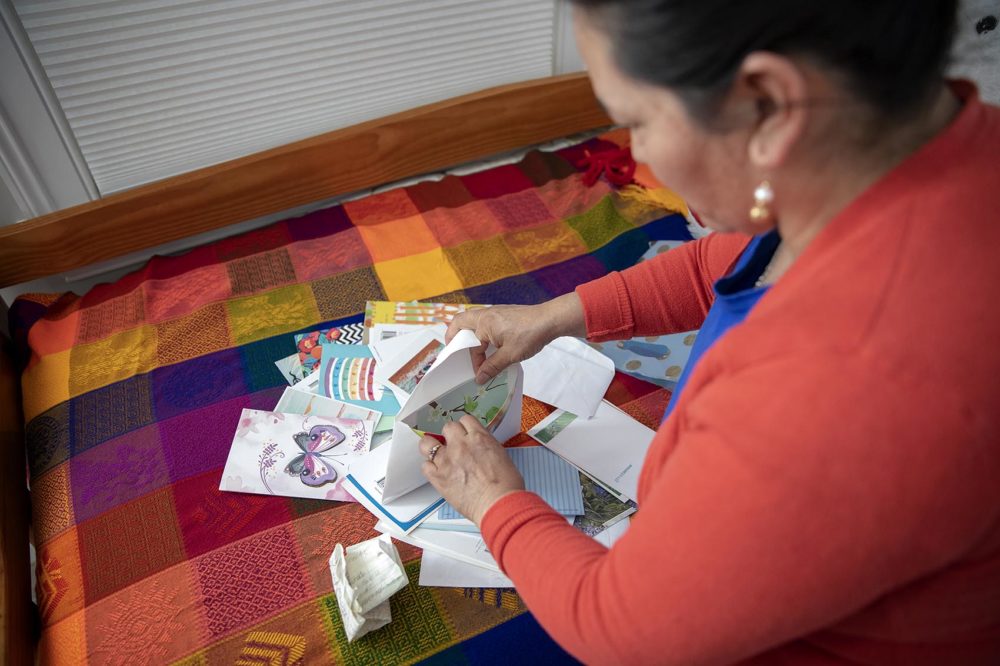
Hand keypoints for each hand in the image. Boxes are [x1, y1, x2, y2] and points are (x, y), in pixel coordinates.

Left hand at [419, 416, 524, 524]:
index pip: (466, 420)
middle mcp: (460, 445)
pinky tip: (437, 472)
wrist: (498, 504)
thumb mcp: (502, 456)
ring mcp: (447, 460)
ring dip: (432, 446)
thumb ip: (487, 448)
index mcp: (480, 438)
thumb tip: (481, 451)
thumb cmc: (506, 485)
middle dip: (451, 435)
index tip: (465, 433)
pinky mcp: (438, 478)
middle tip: (454, 444)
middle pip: (448, 427)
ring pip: (427, 443)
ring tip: (436, 453)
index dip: (466, 427)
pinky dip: (430, 468)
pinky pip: (425, 466)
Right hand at [448, 292, 586, 383]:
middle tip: (457, 352)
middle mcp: (486, 314)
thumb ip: (492, 367)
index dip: (474, 361)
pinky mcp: (504, 314)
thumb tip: (479, 378)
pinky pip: (486, 322)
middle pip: (461, 322)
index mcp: (484, 323)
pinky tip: (493, 345)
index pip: (471, 345)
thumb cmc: (530, 335)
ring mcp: (495, 312)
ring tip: (478, 352)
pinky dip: (483, 333)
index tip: (480, 373)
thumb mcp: (510, 355)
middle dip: (456, 337)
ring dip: (472, 336)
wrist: (550, 320)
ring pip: (474, 322)